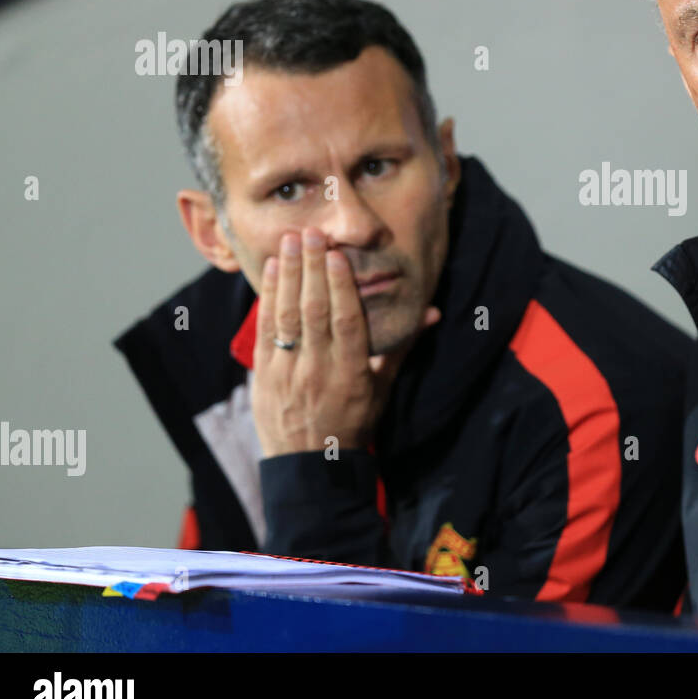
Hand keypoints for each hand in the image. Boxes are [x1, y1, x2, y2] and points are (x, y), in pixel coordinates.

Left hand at [251, 228, 422, 457]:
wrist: (312, 464)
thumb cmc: (355, 421)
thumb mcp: (383, 386)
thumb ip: (402, 345)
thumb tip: (432, 312)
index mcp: (352, 374)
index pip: (346, 323)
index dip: (341, 288)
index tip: (338, 256)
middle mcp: (319, 370)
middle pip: (314, 312)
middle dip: (312, 269)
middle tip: (312, 234)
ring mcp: (288, 372)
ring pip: (287, 316)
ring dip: (289, 275)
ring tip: (291, 241)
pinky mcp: (265, 374)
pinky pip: (266, 329)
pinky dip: (270, 296)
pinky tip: (274, 269)